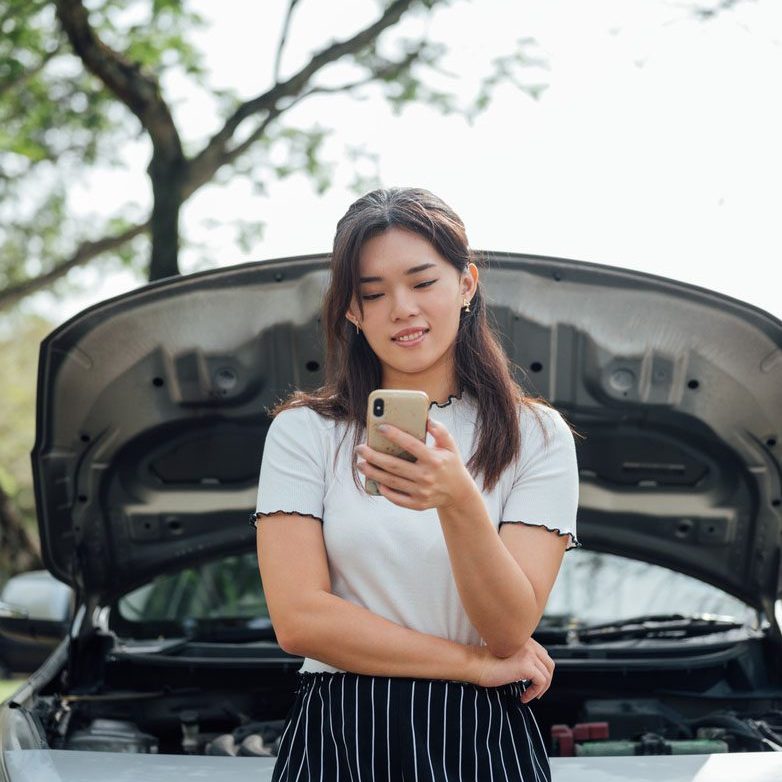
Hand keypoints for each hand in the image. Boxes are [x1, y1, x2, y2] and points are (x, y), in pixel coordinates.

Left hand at [355, 418, 475, 510]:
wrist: (459, 493)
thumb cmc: (450, 464)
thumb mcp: (450, 446)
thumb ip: (441, 431)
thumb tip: (427, 419)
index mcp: (434, 459)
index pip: (411, 445)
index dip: (395, 435)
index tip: (380, 427)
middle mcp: (427, 476)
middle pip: (394, 466)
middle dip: (373, 456)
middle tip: (359, 449)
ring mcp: (422, 492)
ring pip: (392, 481)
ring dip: (373, 473)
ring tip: (360, 464)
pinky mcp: (418, 504)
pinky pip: (397, 499)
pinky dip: (386, 491)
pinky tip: (376, 482)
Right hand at [473, 638, 554, 702]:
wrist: (475, 664)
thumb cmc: (485, 662)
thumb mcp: (507, 656)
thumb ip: (520, 658)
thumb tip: (533, 674)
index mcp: (523, 639)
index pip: (542, 655)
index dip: (541, 670)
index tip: (533, 682)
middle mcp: (528, 643)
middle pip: (549, 663)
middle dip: (546, 680)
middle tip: (536, 691)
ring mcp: (528, 653)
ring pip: (547, 674)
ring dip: (540, 689)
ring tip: (529, 696)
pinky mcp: (526, 665)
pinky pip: (541, 682)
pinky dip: (534, 692)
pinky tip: (523, 697)